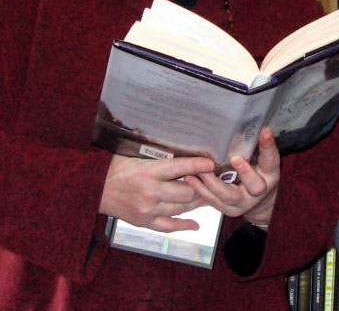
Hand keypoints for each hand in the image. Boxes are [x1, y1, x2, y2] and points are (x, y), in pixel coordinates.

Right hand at [99, 154, 215, 231]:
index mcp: (148, 171)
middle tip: (210, 181)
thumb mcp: (136, 154)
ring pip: (181, 208)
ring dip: (196, 202)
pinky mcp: (143, 222)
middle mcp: (149, 192)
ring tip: (207, 196)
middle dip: (200, 186)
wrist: (92, 188)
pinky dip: (184, 225)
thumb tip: (182, 147)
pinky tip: (195, 223)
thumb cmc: (115, 167)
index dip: (198, 166)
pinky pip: (168, 226)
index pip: (179, 168)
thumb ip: (158, 155)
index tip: (211, 164)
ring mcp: (147, 209)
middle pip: (186, 192)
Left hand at [185, 127, 280, 226]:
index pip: (271, 159)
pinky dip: (201, 190)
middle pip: (255, 185)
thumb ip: (256, 144)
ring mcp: (243, 203)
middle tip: (235, 158)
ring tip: (200, 169)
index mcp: (270, 174)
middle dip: (245, 172)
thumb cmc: (258, 171)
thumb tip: (249, 121)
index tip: (265, 131)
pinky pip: (214, 201)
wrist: (258, 199)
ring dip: (213, 182)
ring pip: (229, 196)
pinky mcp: (229, 209)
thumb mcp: (262, 157)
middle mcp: (259, 191)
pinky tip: (191, 178)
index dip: (268, 146)